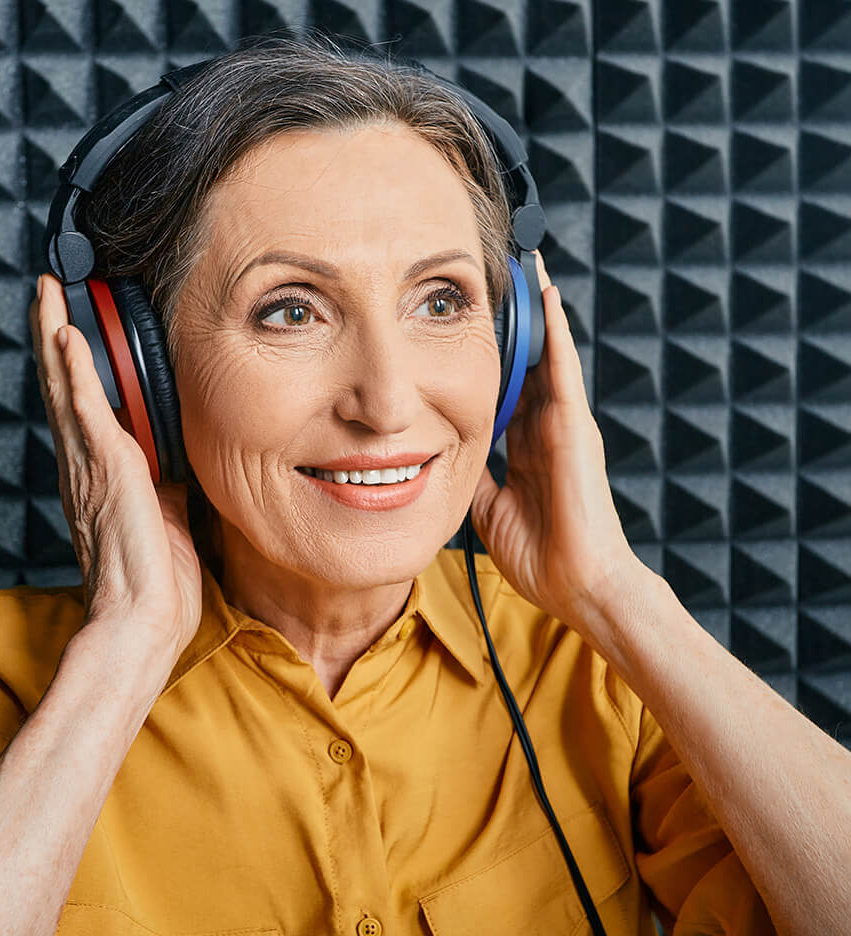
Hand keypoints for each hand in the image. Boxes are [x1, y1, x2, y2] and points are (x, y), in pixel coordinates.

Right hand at [28, 274, 201, 685]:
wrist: (144, 618)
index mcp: (101, 476)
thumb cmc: (154, 579)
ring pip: (64, 387)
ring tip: (49, 291)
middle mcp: (85, 465)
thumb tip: (182, 461)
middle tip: (51, 290)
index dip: (74, 367)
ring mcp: (91, 466)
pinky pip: (84, 410)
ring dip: (55, 335)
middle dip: (56, 335)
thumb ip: (170, 481)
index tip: (74, 328)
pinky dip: (73, 371)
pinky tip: (65, 334)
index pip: (83, 407)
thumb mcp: (169, 516)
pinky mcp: (106, 470)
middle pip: (62, 386)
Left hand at [469, 252, 637, 630]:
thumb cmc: (541, 554)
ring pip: (547, 354)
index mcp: (528, 446)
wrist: (578, 584)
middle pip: (527, 362)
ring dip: (534, 311)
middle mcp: (547, 427)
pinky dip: (555, 331)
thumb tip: (445, 452)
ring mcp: (564, 424)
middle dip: (512, 322)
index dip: (490, 357)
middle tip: (496, 274)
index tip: (471, 326)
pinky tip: (546, 295)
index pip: (506, 389)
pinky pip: (564, 369)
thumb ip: (475, 473)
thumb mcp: (490, 506)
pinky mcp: (575, 425)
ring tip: (522, 263)